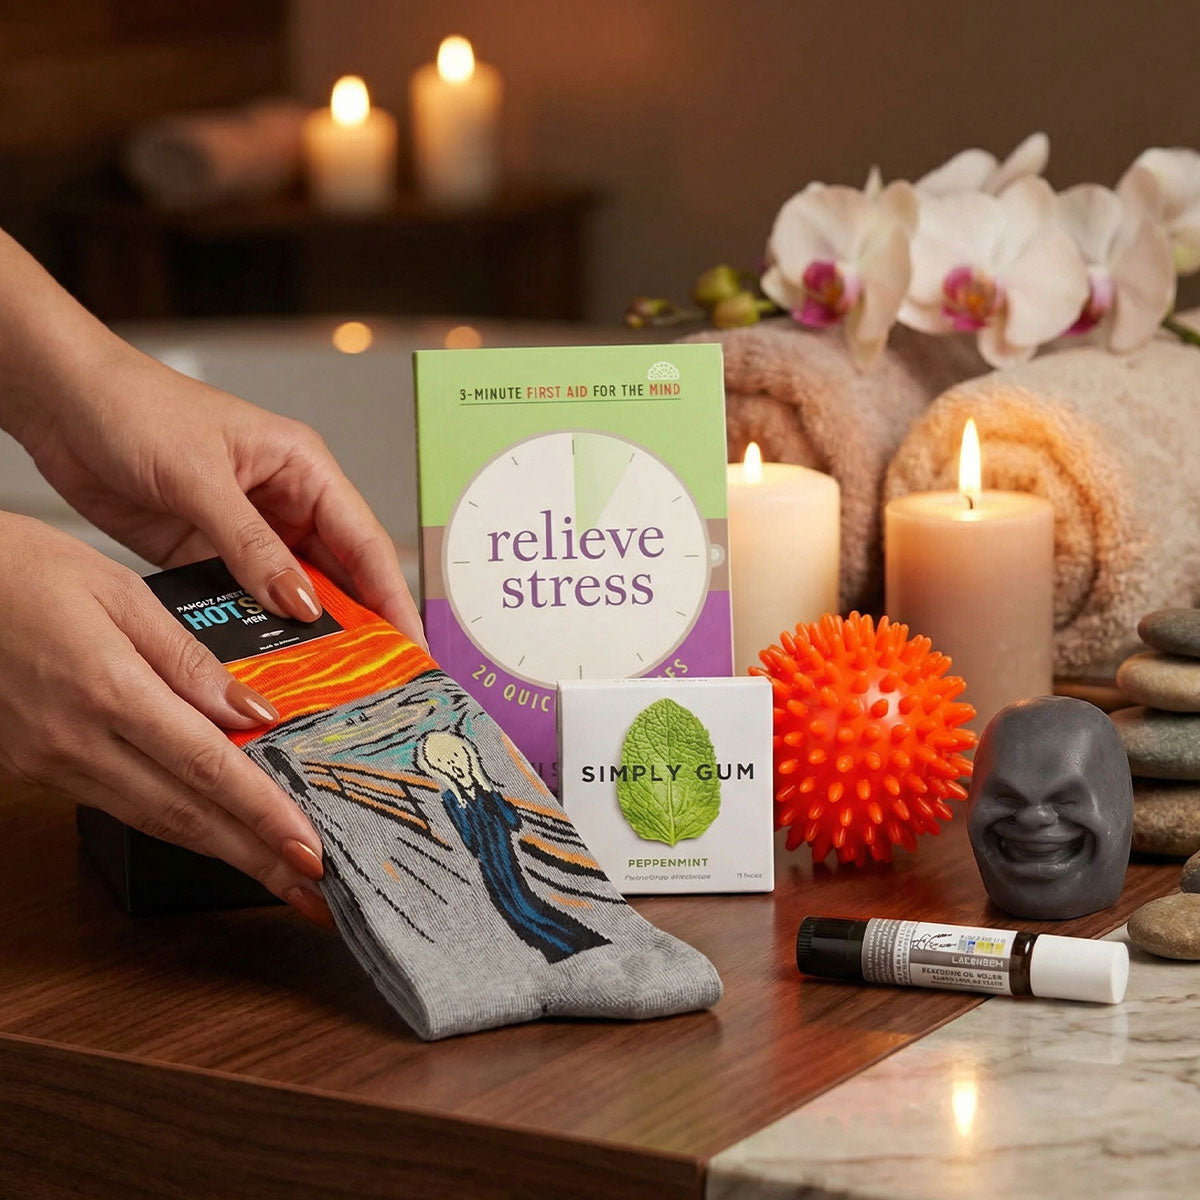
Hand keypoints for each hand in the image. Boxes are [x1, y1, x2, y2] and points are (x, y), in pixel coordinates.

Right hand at [0, 514, 333, 926]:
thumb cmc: (22, 572)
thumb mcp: (120, 591)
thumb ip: (191, 658)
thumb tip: (254, 711)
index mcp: (107, 689)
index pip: (206, 768)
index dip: (263, 815)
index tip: (310, 849)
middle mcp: (76, 741)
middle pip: (185, 816)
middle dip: (256, 858)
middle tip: (315, 890)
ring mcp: (51, 763)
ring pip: (154, 821)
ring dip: (222, 852)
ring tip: (278, 872)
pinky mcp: (37, 769)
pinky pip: (122, 806)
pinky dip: (177, 825)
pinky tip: (215, 833)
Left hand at [15, 341, 424, 645]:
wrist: (59, 402)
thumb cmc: (134, 406)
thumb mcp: (199, 476)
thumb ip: (250, 544)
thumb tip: (301, 603)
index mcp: (303, 468)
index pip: (364, 541)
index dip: (392, 595)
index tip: (410, 642)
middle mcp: (284, 502)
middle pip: (338, 574)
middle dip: (358, 624)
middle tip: (375, 677)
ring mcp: (246, 533)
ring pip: (291, 595)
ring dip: (303, 635)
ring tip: (321, 683)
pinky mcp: (205, 554)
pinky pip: (240, 602)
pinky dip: (251, 633)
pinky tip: (259, 664)